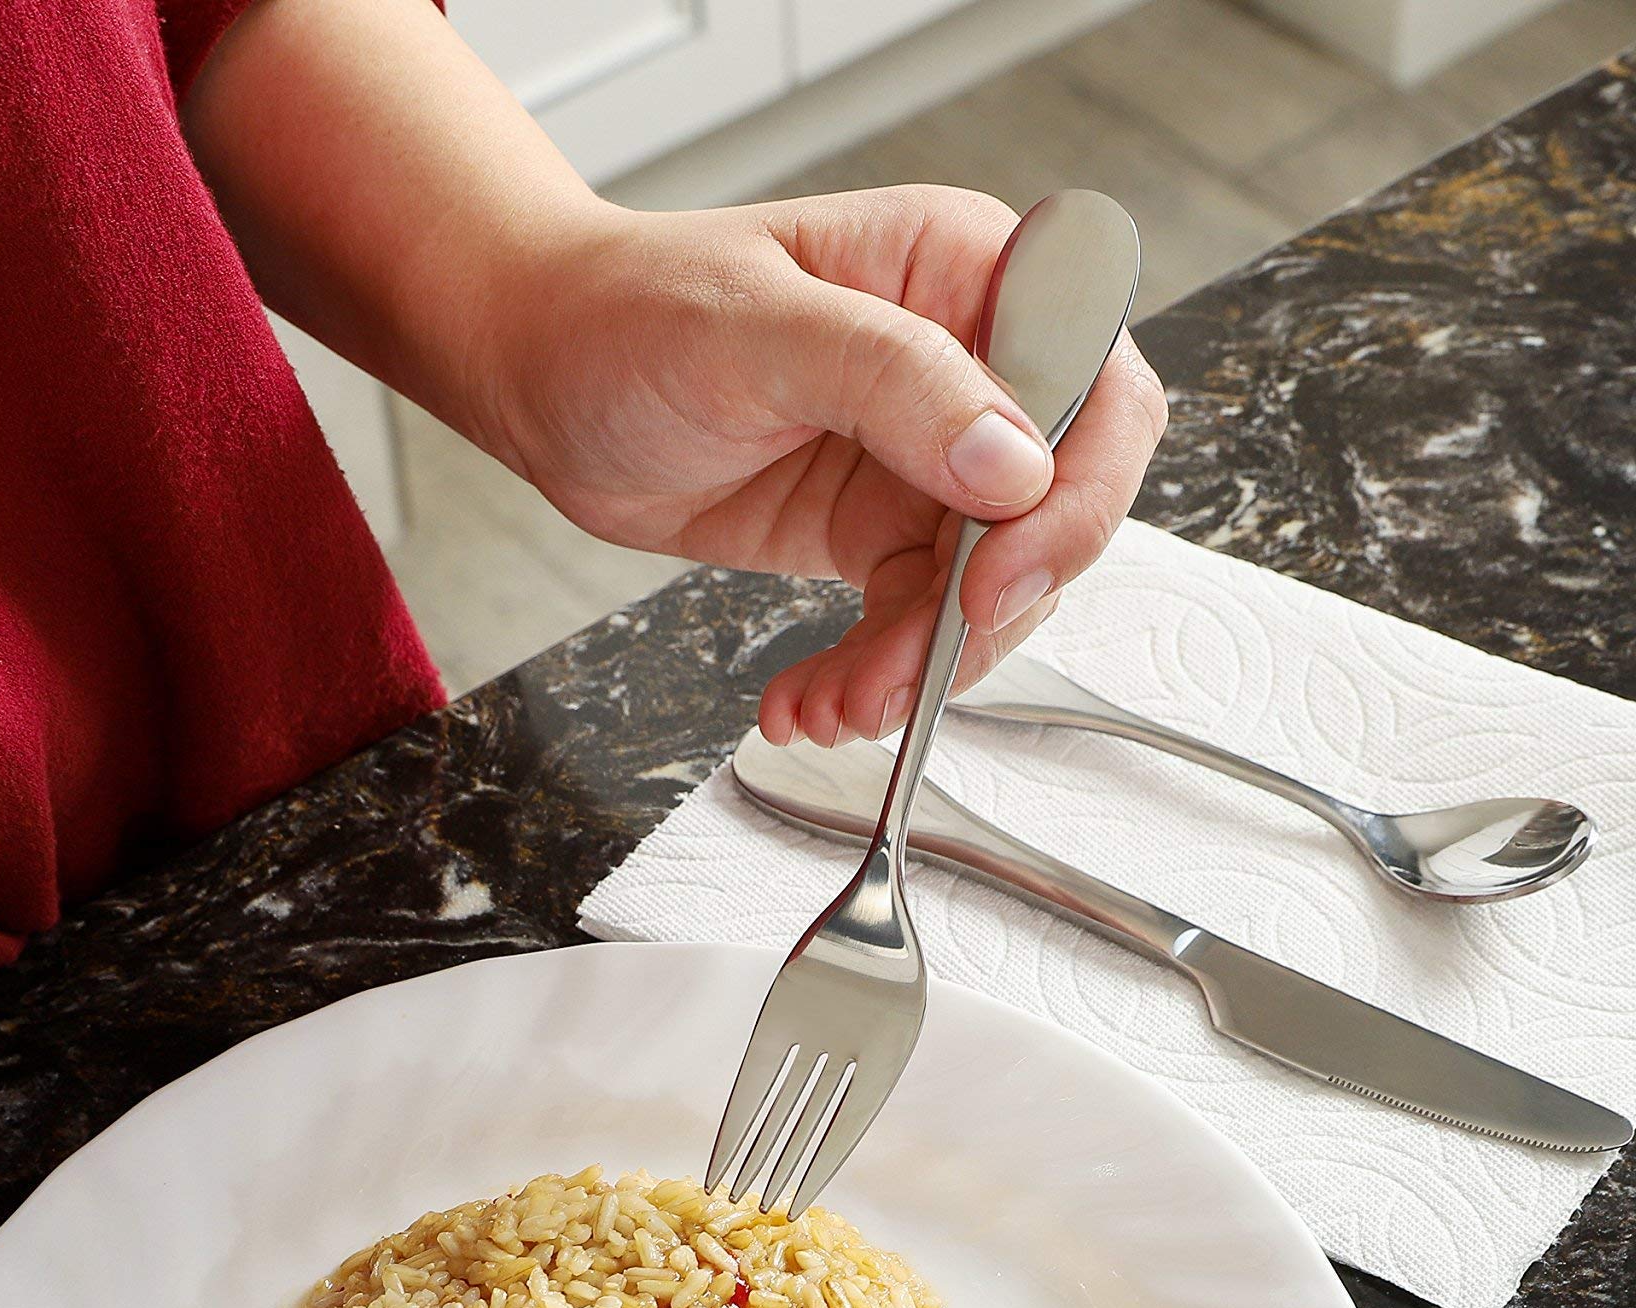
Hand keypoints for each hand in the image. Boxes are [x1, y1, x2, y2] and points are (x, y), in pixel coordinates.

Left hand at [474, 189, 1168, 747]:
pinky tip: (811, 701)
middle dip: (985, 616)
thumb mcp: (752, 329)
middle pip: (1055, 517)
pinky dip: (871, 679)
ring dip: (919, 668)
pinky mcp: (883, 532)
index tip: (996, 582)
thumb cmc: (627, 309)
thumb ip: (893, 381)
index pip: (1095, 393)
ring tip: (838, 704)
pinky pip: (915, 627)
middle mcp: (971, 369)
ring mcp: (931, 459)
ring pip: (988, 594)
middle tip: (909, 675)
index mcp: (969, 276)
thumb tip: (1013, 463)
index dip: (1072, 500)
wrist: (541, 372)